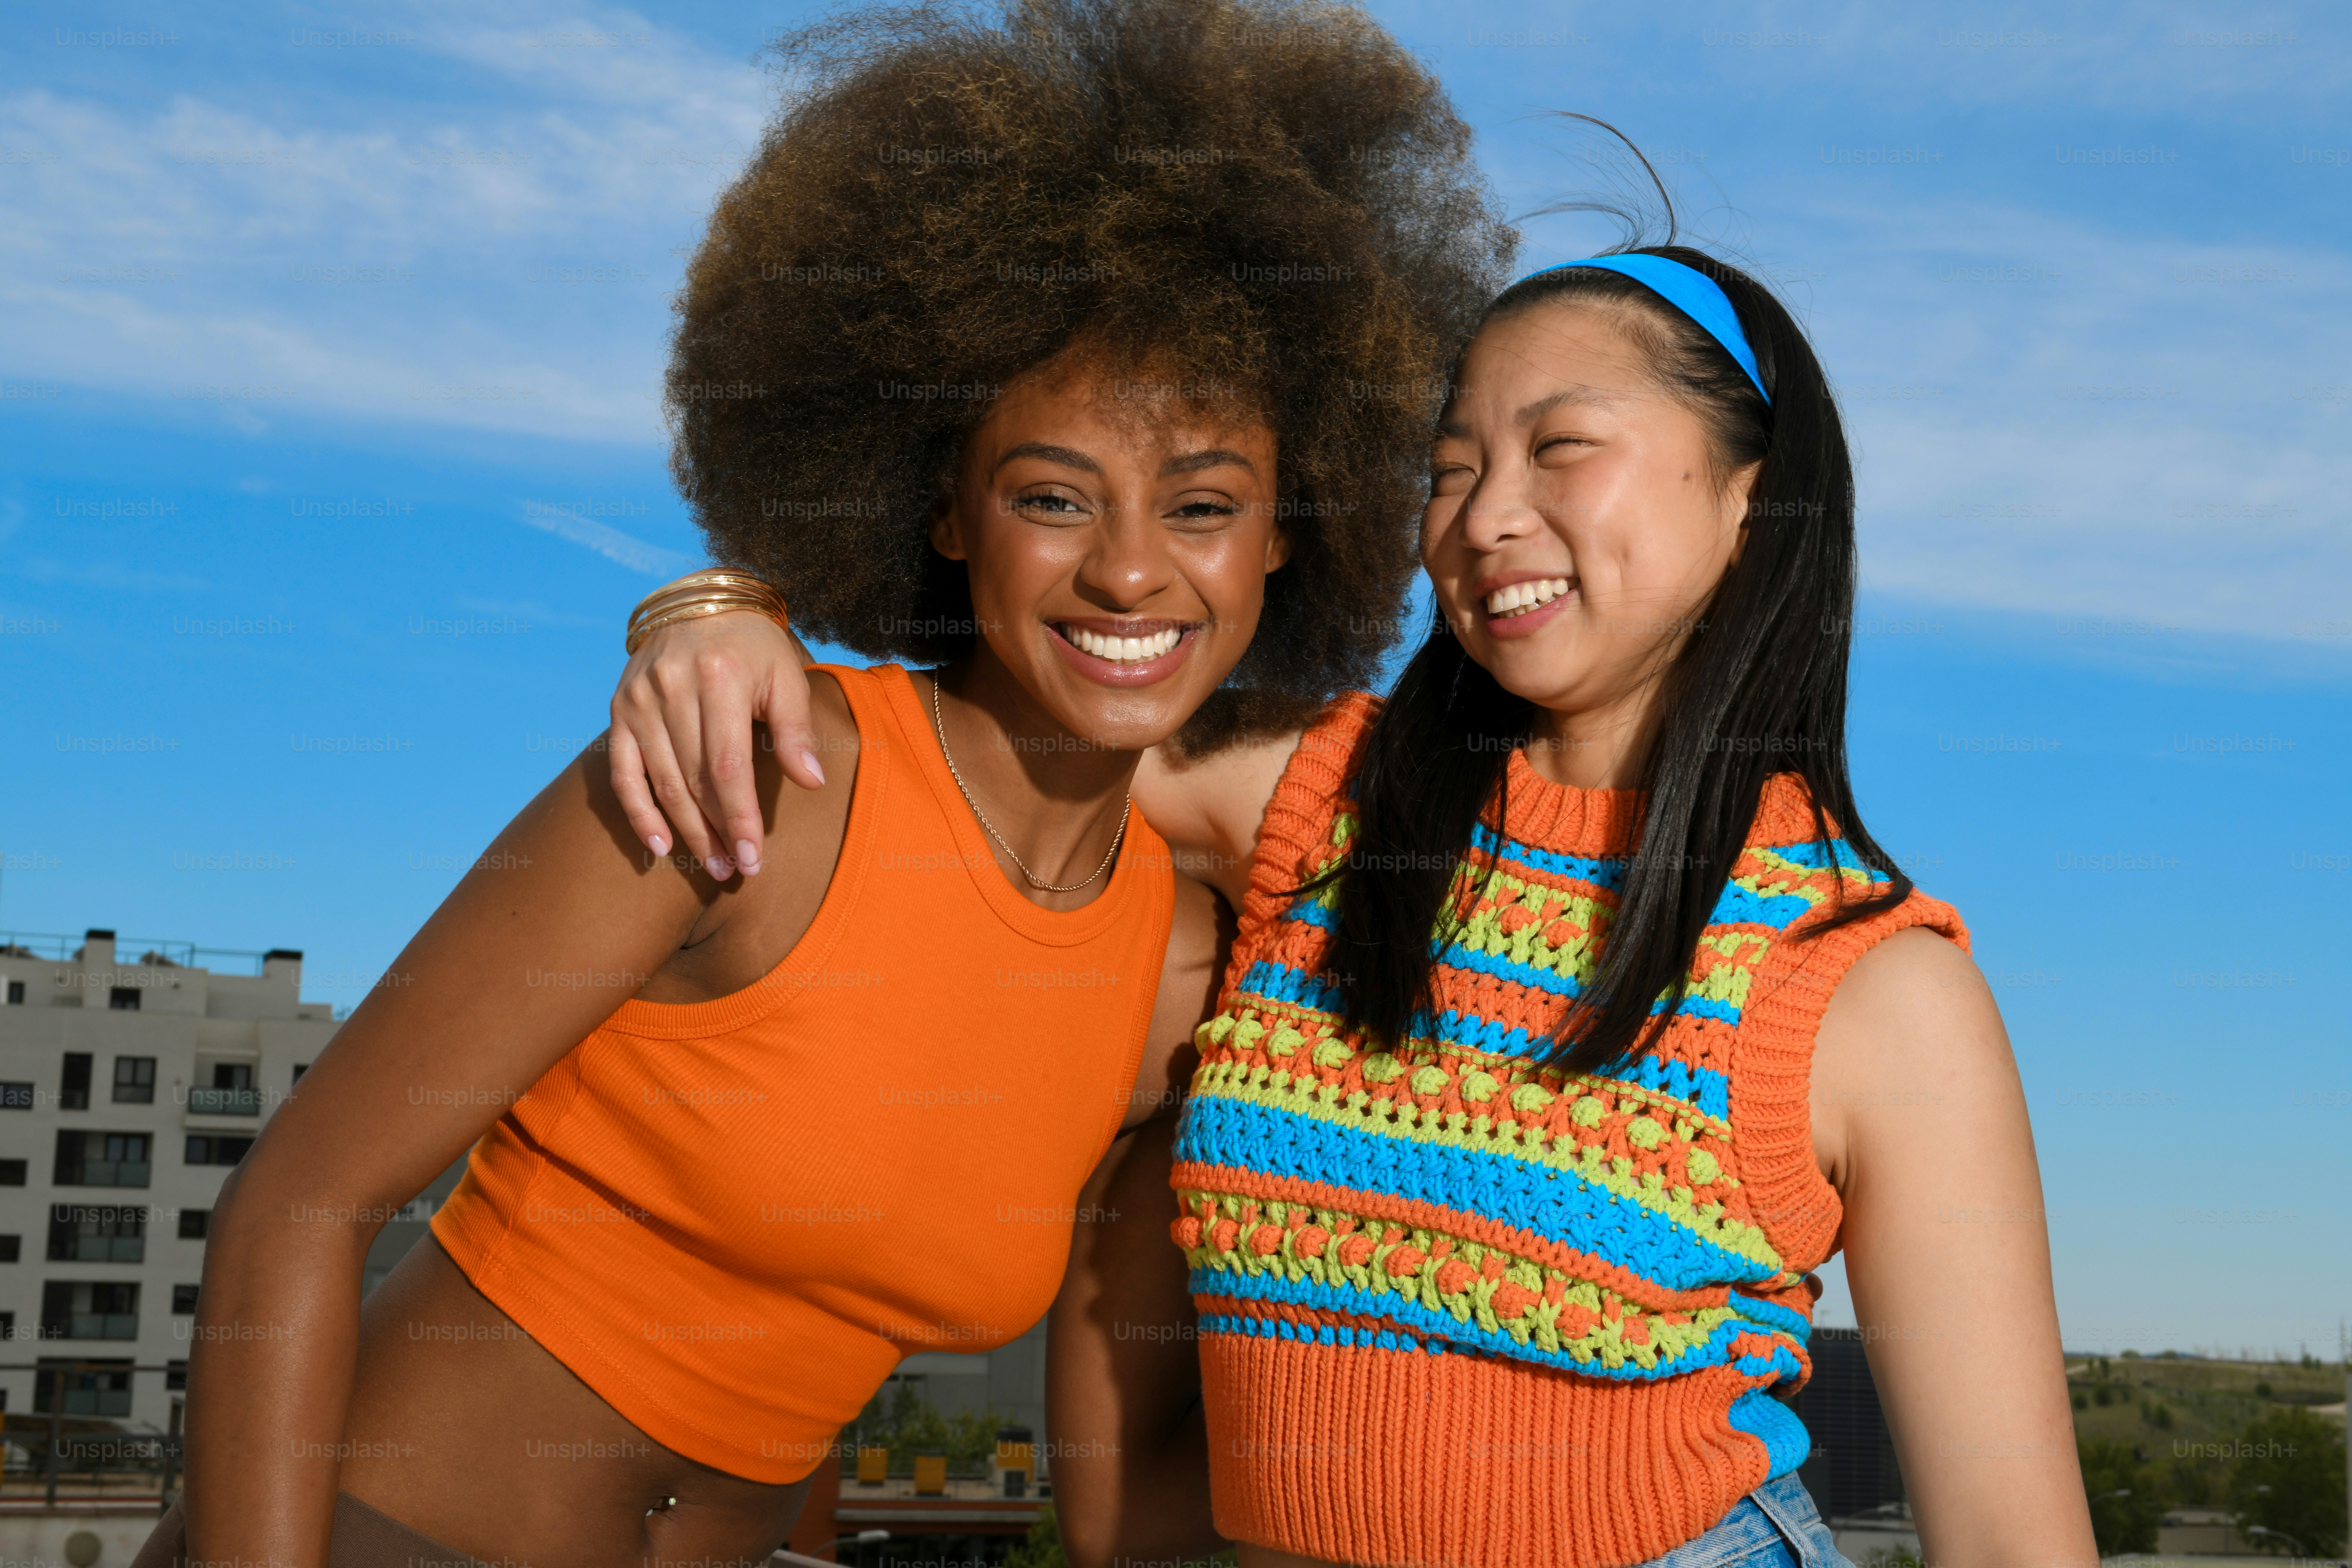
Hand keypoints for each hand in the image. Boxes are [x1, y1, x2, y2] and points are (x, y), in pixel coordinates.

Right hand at [608, 609, 818, 878]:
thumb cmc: (755, 647)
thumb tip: (812, 782)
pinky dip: (638, 812)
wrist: (701, 603)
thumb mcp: (787, 676)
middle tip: (737, 870)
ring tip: (713, 865)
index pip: (728, 766)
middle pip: (693, 780)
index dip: (740, 817)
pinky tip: (658, 847)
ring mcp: (640, 698)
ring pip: (661, 782)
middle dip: (717, 832)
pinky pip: (623, 772)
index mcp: (720, 676)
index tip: (755, 858)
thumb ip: (797, 729)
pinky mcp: (620, 708)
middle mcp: (672, 686)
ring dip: (686, 832)